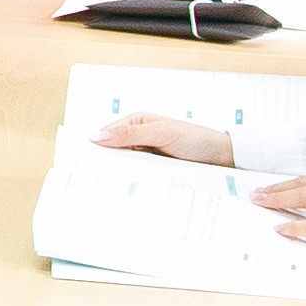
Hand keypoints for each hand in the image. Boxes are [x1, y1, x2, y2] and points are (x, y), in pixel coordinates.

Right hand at [88, 113, 236, 167]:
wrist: (224, 158)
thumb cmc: (195, 139)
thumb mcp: (161, 134)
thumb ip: (130, 134)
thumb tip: (96, 136)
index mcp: (137, 122)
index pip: (107, 134)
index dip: (94, 146)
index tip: (80, 159)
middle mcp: (139, 137)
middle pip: (113, 150)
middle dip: (106, 161)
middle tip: (92, 173)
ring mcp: (147, 154)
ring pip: (124, 164)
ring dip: (121, 171)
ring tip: (111, 180)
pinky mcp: (155, 169)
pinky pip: (138, 174)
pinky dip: (134, 179)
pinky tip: (131, 184)